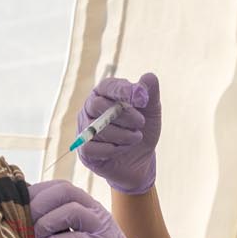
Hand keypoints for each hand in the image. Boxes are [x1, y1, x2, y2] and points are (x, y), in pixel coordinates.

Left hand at [30, 180, 145, 237]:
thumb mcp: (76, 232)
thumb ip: (58, 221)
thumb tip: (23, 216)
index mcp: (87, 205)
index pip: (60, 186)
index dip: (37, 193)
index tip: (19, 208)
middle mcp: (95, 212)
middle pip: (65, 191)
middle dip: (39, 205)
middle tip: (22, 223)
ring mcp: (100, 230)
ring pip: (72, 211)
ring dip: (45, 224)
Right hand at [76, 73, 160, 194]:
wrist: (140, 161)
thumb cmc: (143, 130)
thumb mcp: (152, 111)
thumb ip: (150, 94)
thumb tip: (148, 77)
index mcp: (104, 94)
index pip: (107, 86)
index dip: (123, 91)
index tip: (142, 100)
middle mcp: (90, 109)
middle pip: (98, 105)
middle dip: (124, 115)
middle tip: (141, 123)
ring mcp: (84, 129)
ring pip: (97, 128)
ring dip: (123, 135)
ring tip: (136, 138)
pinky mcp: (84, 150)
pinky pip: (92, 147)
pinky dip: (113, 149)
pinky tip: (123, 149)